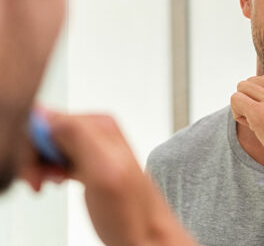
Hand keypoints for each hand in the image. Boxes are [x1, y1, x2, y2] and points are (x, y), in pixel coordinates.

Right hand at [21, 109, 195, 245]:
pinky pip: (56, 157)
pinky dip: (48, 170)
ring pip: (48, 146)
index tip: (37, 169)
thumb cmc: (133, 212)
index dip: (33, 145)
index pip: (48, 118)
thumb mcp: (104, 170)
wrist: (146, 234)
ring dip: (40, 165)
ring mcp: (92, 148)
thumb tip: (48, 115)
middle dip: (35, 156)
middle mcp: (97, 131)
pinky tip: (56, 181)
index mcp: (100, 124)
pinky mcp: (88, 163)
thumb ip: (79, 137)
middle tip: (40, 181)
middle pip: (46, 131)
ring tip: (49, 183)